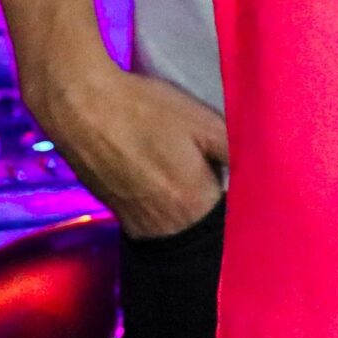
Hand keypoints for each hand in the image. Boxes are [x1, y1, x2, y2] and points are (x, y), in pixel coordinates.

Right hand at [31, 59, 226, 240]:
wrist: (79, 106)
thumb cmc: (144, 110)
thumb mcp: (204, 122)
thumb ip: (236, 153)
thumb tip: (258, 173)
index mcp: (193, 206)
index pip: (232, 222)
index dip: (243, 203)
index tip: (245, 183)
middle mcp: (164, 228)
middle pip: (203, 230)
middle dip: (214, 207)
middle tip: (215, 173)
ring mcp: (134, 224)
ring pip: (176, 228)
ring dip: (186, 208)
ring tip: (186, 172)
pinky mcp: (114, 213)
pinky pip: (150, 221)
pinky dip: (162, 204)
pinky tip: (161, 174)